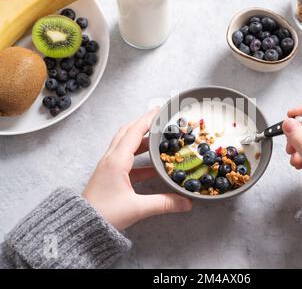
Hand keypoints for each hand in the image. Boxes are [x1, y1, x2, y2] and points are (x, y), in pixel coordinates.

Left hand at [82, 108, 191, 230]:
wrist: (80, 226)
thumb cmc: (105, 214)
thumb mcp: (137, 208)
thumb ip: (164, 203)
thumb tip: (186, 202)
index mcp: (117, 161)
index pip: (134, 132)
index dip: (148, 119)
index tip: (160, 110)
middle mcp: (111, 159)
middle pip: (127, 132)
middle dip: (143, 123)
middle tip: (160, 119)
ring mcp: (108, 166)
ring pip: (125, 143)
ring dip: (141, 138)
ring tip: (158, 138)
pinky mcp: (109, 174)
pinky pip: (125, 158)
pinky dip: (138, 155)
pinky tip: (152, 165)